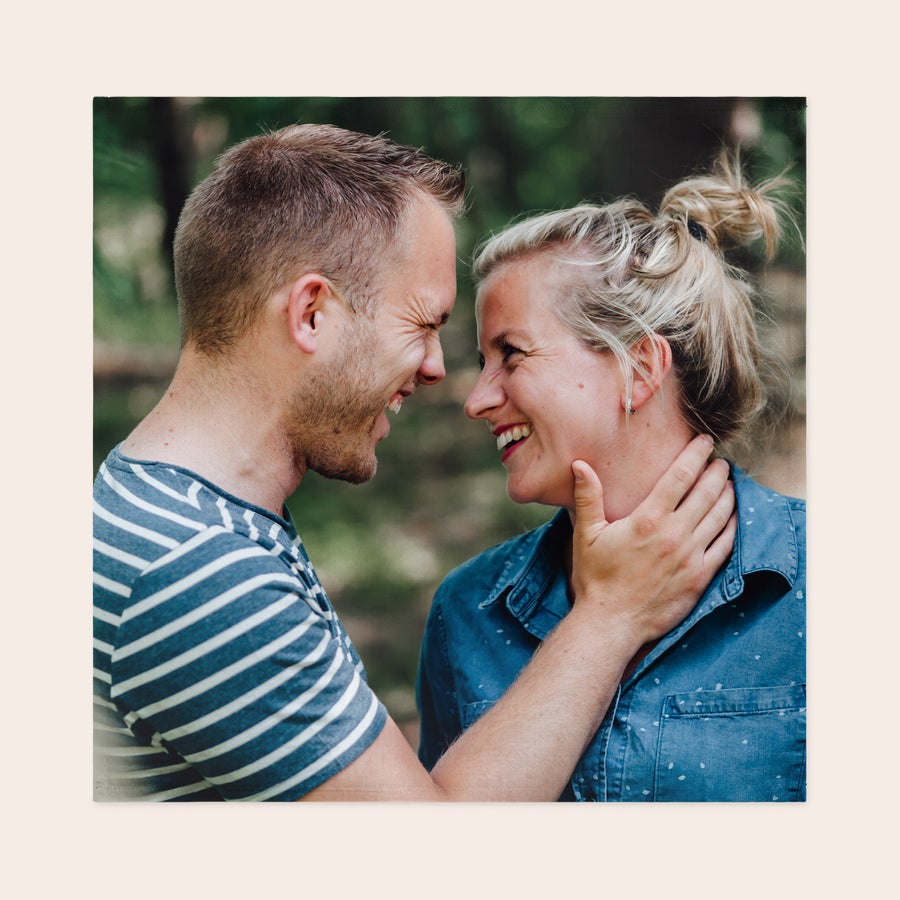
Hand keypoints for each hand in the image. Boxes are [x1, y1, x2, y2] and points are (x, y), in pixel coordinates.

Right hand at [570, 434, 735, 643]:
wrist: (611, 623)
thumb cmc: (596, 578)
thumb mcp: (586, 534)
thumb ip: (588, 497)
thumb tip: (580, 465)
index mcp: (647, 519)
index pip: (680, 477)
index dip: (695, 455)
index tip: (705, 442)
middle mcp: (674, 534)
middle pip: (707, 492)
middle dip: (717, 472)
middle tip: (721, 460)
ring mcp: (691, 556)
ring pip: (721, 516)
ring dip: (728, 495)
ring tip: (730, 482)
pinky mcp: (700, 577)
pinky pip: (725, 545)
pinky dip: (733, 526)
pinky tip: (733, 516)